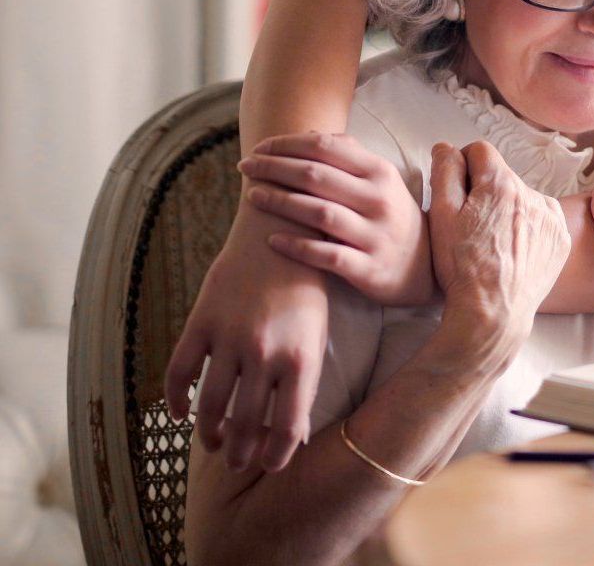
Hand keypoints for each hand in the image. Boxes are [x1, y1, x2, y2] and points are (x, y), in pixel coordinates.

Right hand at [164, 204, 327, 472]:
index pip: (286, 428)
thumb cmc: (305, 288)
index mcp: (301, 357)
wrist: (280, 231)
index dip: (276, 456)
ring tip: (214, 443)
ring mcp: (229, 336)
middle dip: (241, 452)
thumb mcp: (316, 334)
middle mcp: (264, 352)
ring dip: (209, 433)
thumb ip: (304, 383)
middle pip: (245, 423)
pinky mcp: (202, 321)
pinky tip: (180, 413)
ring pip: (210, 406)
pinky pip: (179, 372)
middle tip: (237, 461)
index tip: (269, 464)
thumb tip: (291, 437)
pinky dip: (175, 400)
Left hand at [239, 132, 432, 307]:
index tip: (260, 148)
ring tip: (252, 196)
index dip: (288, 144)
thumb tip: (310, 134)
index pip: (326, 148)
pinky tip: (271, 240)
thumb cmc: (391, 216)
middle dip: (274, 168)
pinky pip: (326, 256)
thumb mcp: (381, 181)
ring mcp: (374, 234)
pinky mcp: (367, 268)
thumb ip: (350, 156)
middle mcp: (378, 199)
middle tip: (245, 166)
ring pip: (319, 213)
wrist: (424, 266)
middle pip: (316, 177)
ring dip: (280, 202)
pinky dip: (297, 247)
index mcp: (380, 172)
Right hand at [427, 142, 569, 347]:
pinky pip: (542, 218)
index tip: (457, 192)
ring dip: (509, 209)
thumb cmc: (461, 267)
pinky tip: (514, 250)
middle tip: (472, 225)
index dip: (463, 167)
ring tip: (493, 242)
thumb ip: (445, 172)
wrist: (494, 314)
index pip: (480, 151)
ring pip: (522, 197)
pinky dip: (529, 227)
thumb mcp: (441, 216)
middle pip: (502, 176)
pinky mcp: (562, 238)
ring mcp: (551, 217)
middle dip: (485, 191)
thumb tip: (447, 147)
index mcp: (501, 184)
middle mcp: (532, 193)